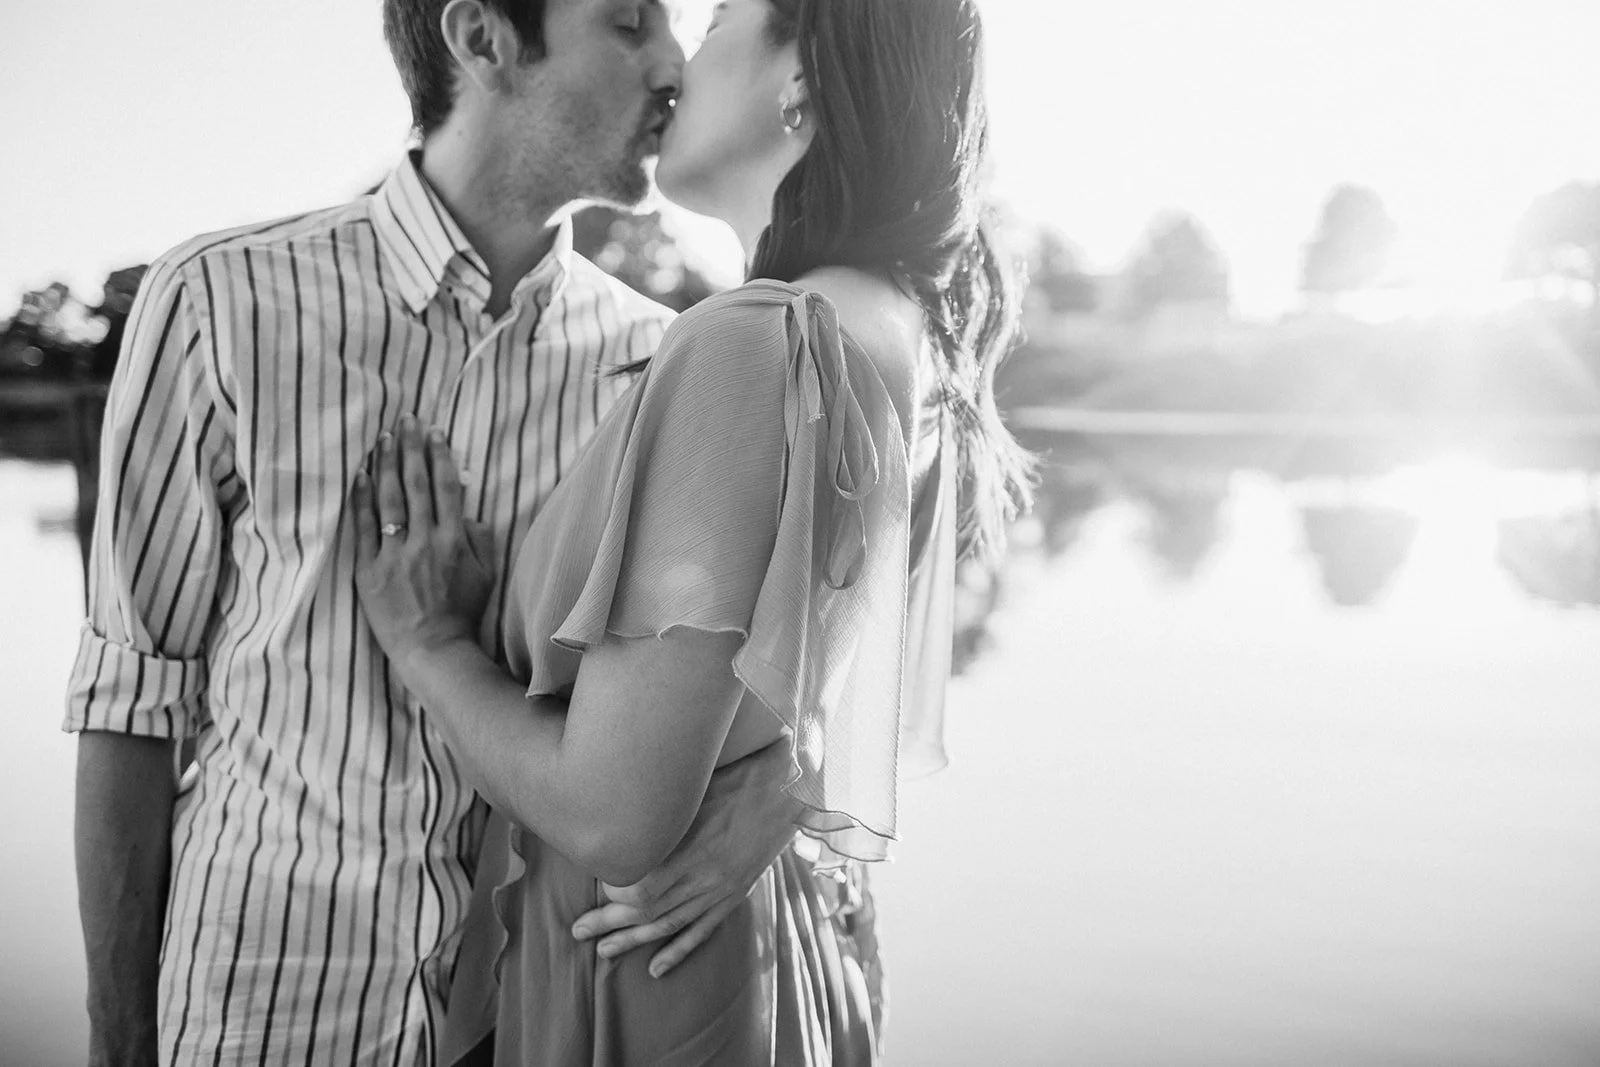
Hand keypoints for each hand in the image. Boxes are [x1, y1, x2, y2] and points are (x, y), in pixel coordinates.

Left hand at [351, 415, 494, 665]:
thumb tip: (468, 511)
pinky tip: (360, 475)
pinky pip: (363, 528)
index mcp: (454, 540)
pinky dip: (361, 499)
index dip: (440, 456)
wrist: (431, 648)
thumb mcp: (486, 575)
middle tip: (406, 420)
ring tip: (382, 438)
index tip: (435, 433)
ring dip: (385, 464)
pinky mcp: (368, 569)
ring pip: (388, 499)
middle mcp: (424, 541)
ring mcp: (394, 555)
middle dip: (411, 448)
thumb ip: (479, 539)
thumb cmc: (462, 613)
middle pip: (415, 484)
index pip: (446, 487)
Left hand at [570, 736, 804, 976]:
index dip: (614, 892)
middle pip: (648, 910)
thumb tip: (620, 813)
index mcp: (693, 848)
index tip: (595, 883)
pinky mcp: (733, 895)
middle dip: (609, 923)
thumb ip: (660, 809)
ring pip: (671, 925)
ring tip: (604, 951)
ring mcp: (719, 890)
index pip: (642, 888)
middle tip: (578, 931)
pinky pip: (703, 930)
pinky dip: (678, 951)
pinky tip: (656, 968)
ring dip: (635, 940)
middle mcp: (704, 877)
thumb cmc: (737, 776)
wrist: (787, 790)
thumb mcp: (694, 788)